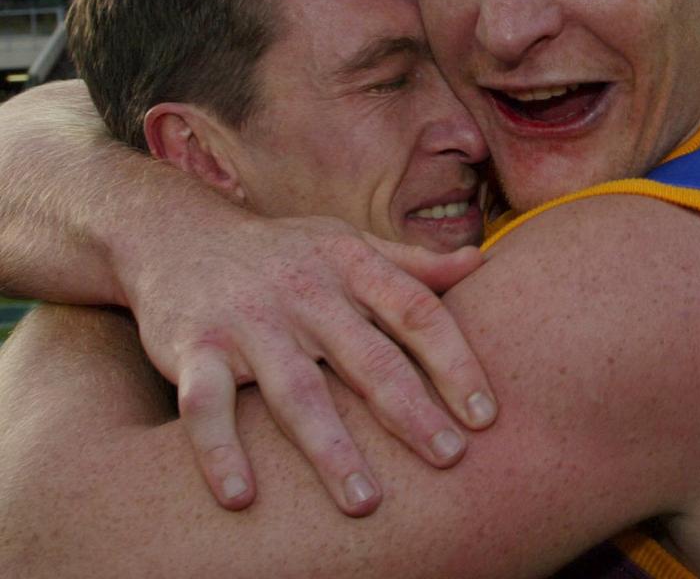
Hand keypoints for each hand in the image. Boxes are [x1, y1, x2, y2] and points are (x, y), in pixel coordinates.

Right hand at [119, 214, 496, 516]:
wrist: (179, 233)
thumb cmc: (282, 251)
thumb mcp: (345, 243)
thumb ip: (410, 263)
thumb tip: (481, 263)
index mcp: (349, 265)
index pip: (415, 310)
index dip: (455, 361)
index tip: (485, 415)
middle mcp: (305, 291)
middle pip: (366, 356)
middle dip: (410, 410)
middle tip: (450, 460)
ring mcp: (248, 320)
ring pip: (295, 390)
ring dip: (330, 447)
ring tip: (365, 502)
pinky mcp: (194, 347)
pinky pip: (206, 404)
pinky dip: (220, 450)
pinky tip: (242, 497)